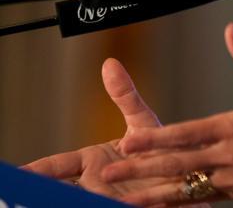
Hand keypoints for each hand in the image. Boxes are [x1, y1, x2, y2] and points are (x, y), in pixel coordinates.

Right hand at [22, 58, 163, 196]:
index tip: (19, 172)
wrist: (189, 171)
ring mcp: (108, 198)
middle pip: (61, 190)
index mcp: (92, 162)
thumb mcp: (143, 121)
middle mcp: (96, 183)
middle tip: (30, 194)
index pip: (56, 166)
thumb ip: (126, 97)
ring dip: (73, 200)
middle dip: (45, 192)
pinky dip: (104, 206)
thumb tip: (109, 63)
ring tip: (59, 202)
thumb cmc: (162, 147)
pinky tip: (103, 204)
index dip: (38, 171)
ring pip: (80, 201)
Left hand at [101, 23, 232, 206]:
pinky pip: (201, 198)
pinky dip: (177, 201)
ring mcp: (232, 179)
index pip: (187, 135)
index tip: (128, 141)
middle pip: (177, 165)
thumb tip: (232, 32)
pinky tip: (160, 202)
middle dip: (141, 168)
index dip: (155, 140)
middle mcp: (230, 158)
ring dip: (153, 190)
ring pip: (185, 186)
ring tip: (124, 194)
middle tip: (110, 170)